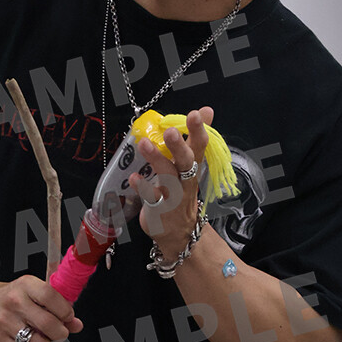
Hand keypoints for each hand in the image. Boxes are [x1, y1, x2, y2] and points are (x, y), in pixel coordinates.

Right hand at [0, 273, 82, 341]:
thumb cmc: (13, 298)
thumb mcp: (33, 294)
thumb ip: (57, 308)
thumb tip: (77, 325)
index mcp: (25, 285)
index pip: (51, 297)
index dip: (65, 311)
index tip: (68, 318)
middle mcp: (13, 302)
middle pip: (48, 324)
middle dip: (61, 334)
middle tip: (60, 335)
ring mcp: (4, 322)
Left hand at [129, 107, 212, 261]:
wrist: (179, 232)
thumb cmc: (182, 192)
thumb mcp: (190, 163)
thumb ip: (194, 137)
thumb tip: (207, 110)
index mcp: (192, 165)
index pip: (199, 145)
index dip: (199, 129)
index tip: (197, 113)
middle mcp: (185, 178)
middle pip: (186, 160)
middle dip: (179, 145)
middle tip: (170, 131)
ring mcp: (173, 193)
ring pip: (168, 176)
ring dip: (156, 159)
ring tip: (144, 144)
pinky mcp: (159, 207)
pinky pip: (151, 196)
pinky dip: (142, 186)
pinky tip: (134, 177)